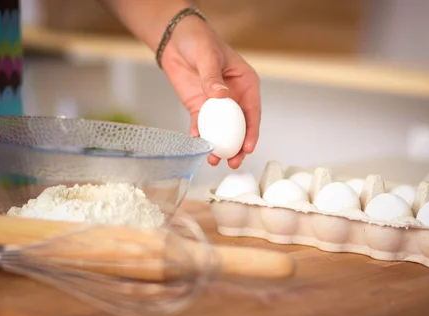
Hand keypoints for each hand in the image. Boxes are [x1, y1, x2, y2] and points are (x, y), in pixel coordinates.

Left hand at [160, 16, 260, 168]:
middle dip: (237, 147)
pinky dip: (199, 135)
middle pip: (239, 128)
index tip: (248, 148)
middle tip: (232, 161)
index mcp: (246, 84)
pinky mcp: (199, 107)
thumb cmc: (199, 41)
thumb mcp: (208, 56)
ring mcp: (216, 105)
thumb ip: (213, 76)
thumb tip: (221, 95)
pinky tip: (196, 143)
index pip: (252, 112)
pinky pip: (200, 125)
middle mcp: (234, 97)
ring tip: (213, 160)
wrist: (175, 40)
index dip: (252, 132)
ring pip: (221, 131)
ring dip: (218, 146)